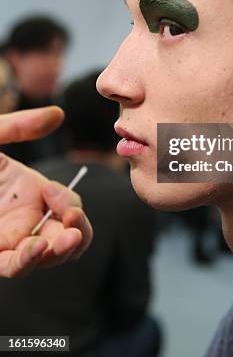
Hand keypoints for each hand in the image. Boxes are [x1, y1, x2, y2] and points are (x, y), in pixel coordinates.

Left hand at [0, 106, 92, 276]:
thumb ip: (20, 126)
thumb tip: (59, 114)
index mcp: (30, 194)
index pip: (67, 208)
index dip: (70, 203)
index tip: (52, 190)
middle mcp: (24, 220)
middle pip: (64, 238)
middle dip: (78, 234)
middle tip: (74, 223)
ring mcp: (7, 239)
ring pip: (46, 256)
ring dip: (61, 250)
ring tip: (67, 238)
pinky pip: (13, 266)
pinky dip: (29, 261)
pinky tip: (37, 247)